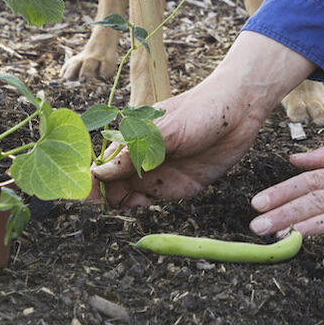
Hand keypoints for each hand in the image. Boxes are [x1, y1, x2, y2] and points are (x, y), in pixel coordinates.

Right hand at [91, 31, 314, 207]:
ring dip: (118, 209)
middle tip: (101, 209)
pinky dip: (140, 214)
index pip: (100, 164)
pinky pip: (150, 207)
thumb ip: (136, 152)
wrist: (240, 112)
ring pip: (125, 200)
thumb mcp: (167, 129)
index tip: (83, 195)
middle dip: (100, 200)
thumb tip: (100, 173)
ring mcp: (155, 176)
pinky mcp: (175, 189)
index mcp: (131, 140)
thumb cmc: (200, 110)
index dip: (88, 181)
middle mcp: (139, 160)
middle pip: (108, 187)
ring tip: (121, 212)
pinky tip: (140, 213)